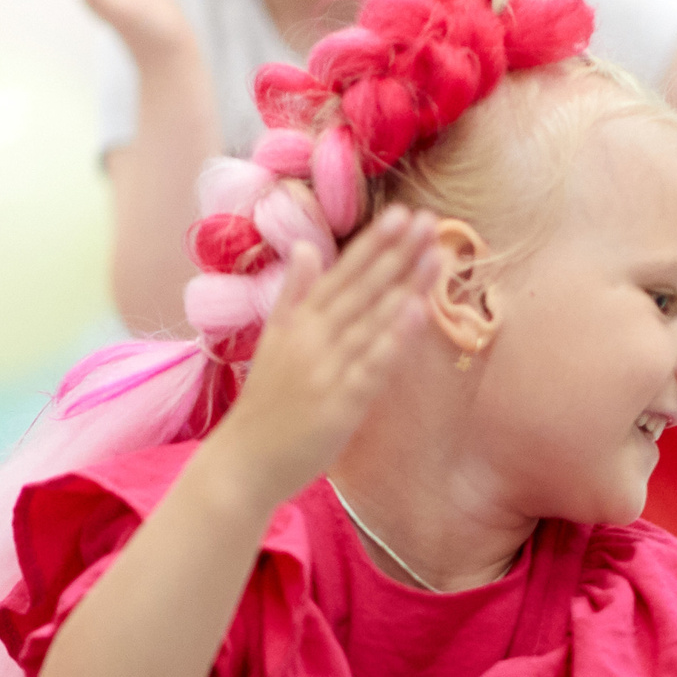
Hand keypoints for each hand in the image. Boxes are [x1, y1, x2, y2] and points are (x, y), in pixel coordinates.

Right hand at [211, 210, 440, 510]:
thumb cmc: (265, 407)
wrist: (242, 463)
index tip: (401, 213)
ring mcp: (325, 370)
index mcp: (298, 323)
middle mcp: (311, 339)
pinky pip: (372, 365)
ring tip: (434, 253)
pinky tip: (417, 311)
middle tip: (427, 218)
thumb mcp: (273, 341)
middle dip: (396, 253)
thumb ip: (292, 295)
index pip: (341, 274)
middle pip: (361, 289)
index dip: (373, 244)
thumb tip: (304, 248)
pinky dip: (393, 337)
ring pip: (371, 320)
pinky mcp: (338, 404)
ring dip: (404, 285)